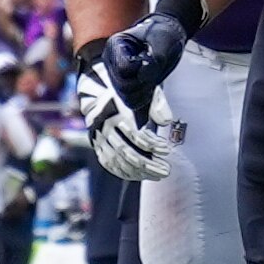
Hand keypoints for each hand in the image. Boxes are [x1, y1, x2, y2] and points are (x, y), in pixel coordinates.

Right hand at [76, 60, 174, 180]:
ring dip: (138, 172)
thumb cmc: (127, 91)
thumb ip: (156, 104)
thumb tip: (166, 121)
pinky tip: (139, 176)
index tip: (167, 149)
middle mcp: (105, 127)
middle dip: (148, 164)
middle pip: (126, 152)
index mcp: (117, 113)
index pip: (135, 135)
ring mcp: (99, 137)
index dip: (152, 145)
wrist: (99, 88)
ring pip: (117, 161)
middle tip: (166, 170)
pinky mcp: (97, 144)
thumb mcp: (143, 91)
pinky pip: (108, 163)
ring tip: (158, 175)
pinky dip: (123, 172)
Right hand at [103, 9, 188, 120]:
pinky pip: (133, 103)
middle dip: (142, 84)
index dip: (139, 70)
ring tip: (154, 81)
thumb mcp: (161, 40)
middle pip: (123, 87)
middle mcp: (113, 63)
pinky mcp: (130, 86)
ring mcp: (119, 76)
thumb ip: (154, 59)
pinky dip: (143, 108)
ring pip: (127, 98)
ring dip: (144, 94)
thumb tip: (145, 78)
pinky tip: (148, 116)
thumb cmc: (163, 33)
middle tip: (154, 72)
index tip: (150, 60)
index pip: (123, 69)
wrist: (167, 34)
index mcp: (115, 46)